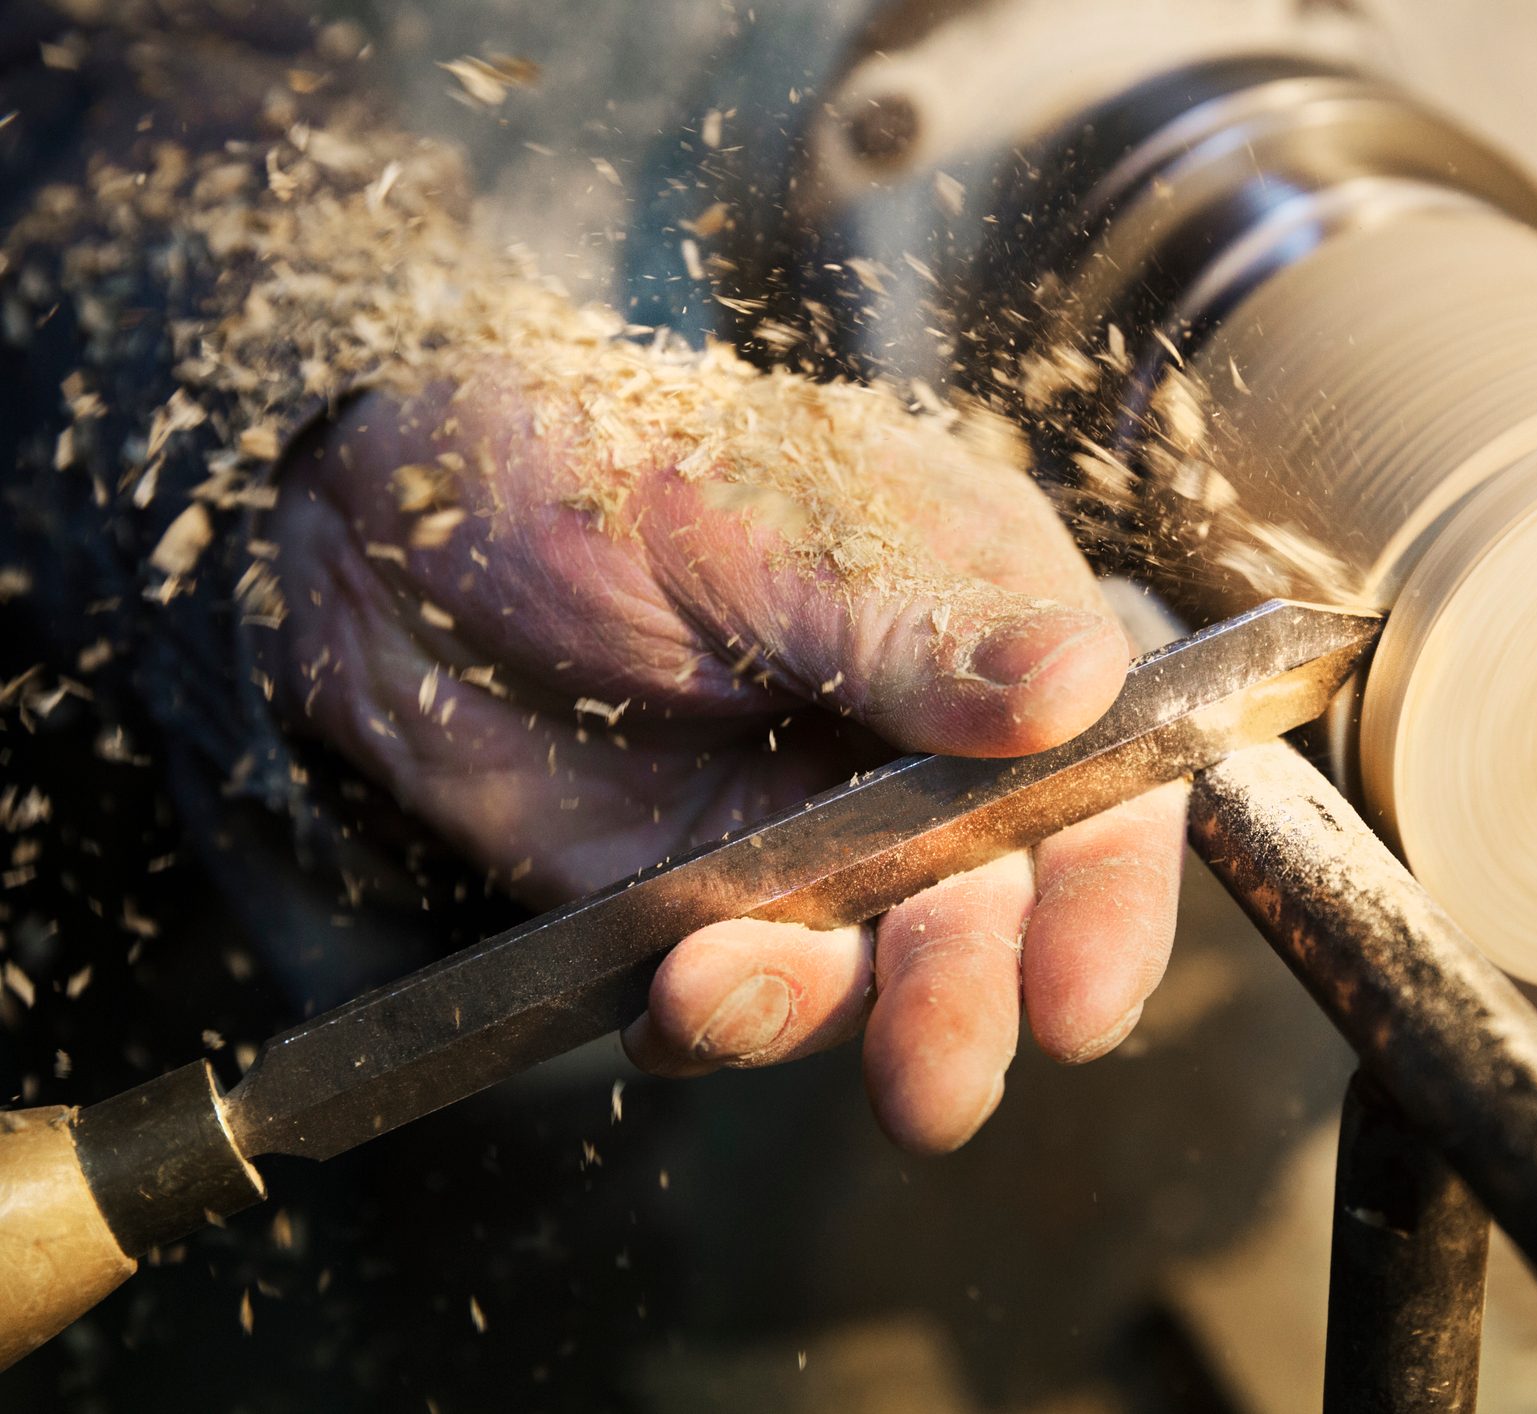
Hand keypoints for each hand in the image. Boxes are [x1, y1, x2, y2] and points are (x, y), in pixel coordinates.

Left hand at [266, 363, 1184, 1152]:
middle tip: (931, 1084)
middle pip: (1005, 896)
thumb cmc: (578, 462)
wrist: (377, 530)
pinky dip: (719, 1018)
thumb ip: (907, 621)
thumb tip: (1081, 683)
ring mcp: (821, 829)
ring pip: (883, 966)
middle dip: (968, 993)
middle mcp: (926, 741)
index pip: (1105, 763)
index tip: (1077, 990)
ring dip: (829, 1013)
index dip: (1108, 886)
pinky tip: (673, 996)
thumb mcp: (745, 517)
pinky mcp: (714, 898)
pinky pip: (752, 993)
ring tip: (724, 990)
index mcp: (981, 610)